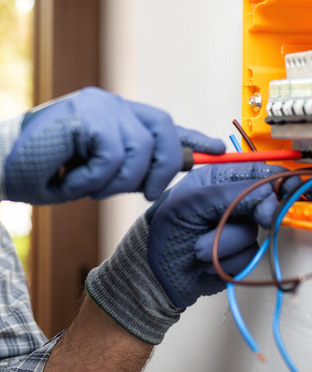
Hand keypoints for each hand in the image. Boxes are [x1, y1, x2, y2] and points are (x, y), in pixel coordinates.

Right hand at [5, 87, 224, 202]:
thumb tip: (163, 174)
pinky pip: (111, 155)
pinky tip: (72, 177)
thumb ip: (127, 167)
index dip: (189, 137)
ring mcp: (96, 105)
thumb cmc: (42, 172)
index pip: (160, 122)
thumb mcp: (94, 174)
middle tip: (145, 194)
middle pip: (161, 128)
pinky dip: (95, 177)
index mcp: (111, 114)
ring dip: (115, 181)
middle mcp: (107, 104)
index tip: (215, 148)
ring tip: (85, 184)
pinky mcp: (84, 114)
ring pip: (139, 148)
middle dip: (161, 168)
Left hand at [147, 162, 289, 307]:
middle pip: (262, 202)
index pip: (252, 171)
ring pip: (254, 232)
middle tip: (261, 218)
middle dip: (256, 212)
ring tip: (198, 246)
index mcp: (213, 180)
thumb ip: (228, 195)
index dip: (274, 177)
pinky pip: (249, 255)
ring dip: (225, 241)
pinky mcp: (238, 252)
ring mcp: (234, 227)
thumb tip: (266, 192)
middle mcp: (227, 201)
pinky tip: (206, 260)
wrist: (155, 273)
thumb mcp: (189, 204)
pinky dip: (227, 259)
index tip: (289, 184)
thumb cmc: (163, 231)